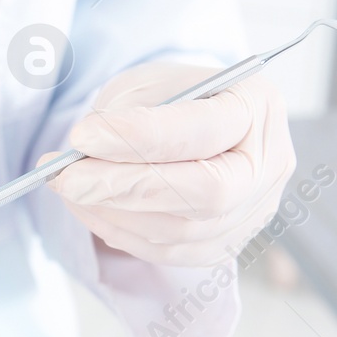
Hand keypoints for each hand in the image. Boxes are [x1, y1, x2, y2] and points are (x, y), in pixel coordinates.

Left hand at [48, 61, 294, 266]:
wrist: (191, 121)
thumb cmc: (170, 97)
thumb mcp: (147, 84)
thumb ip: (124, 114)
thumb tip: (84, 155)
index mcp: (257, 106)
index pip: (204, 129)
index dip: (140, 137)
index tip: (82, 137)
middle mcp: (268, 163)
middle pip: (208, 192)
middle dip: (128, 187)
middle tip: (68, 178)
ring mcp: (254, 211)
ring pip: (185, 229)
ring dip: (115, 212)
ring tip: (69, 187)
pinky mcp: (228, 243)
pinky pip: (171, 252)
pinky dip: (121, 233)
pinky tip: (88, 209)